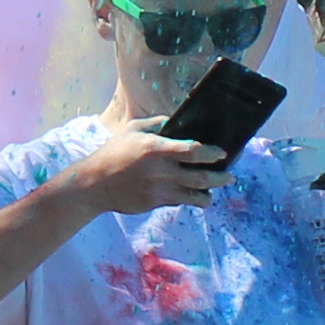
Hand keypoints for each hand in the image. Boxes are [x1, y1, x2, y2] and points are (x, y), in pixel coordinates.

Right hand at [66, 119, 239, 219]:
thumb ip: (156, 123)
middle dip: (221, 178)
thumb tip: (174, 120)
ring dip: (208, 195)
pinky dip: (187, 199)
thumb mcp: (132, 129)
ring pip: (195, 197)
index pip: (194, 151)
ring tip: (212, 192)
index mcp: (157, 149)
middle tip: (229, 176)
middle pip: (202, 177)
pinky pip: (178, 202)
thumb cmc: (113, 152)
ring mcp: (159, 191)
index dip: (212, 153)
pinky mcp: (154, 204)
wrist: (94, 184)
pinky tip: (190, 195)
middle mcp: (162, 171)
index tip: (222, 153)